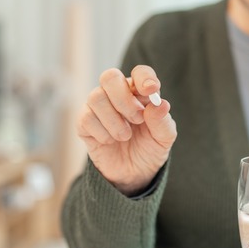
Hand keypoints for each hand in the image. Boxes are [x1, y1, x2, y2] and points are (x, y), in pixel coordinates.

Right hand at [76, 65, 176, 195]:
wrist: (133, 175)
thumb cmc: (149, 149)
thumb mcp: (163, 139)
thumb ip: (162, 121)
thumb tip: (161, 104)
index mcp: (140, 93)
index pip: (140, 72)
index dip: (144, 77)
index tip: (151, 90)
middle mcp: (117, 95)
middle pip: (110, 77)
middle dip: (124, 99)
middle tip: (137, 119)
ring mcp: (99, 108)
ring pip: (96, 97)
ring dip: (114, 120)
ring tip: (125, 136)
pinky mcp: (84, 123)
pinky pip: (86, 118)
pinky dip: (102, 132)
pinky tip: (110, 140)